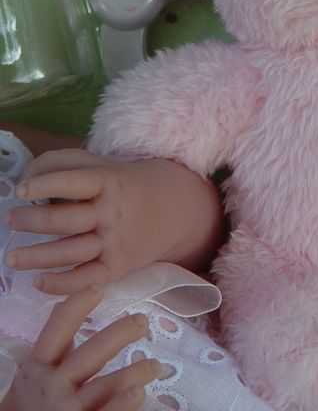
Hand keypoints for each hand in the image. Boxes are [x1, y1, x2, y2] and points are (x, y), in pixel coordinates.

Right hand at [0, 285, 159, 410]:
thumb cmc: (33, 402)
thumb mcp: (36, 371)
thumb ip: (55, 343)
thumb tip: (63, 303)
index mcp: (39, 366)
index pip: (57, 331)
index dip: (77, 307)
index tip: (98, 288)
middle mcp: (52, 387)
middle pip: (90, 355)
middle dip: (118, 335)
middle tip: (142, 321)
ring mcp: (65, 410)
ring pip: (104, 386)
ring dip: (133, 373)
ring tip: (155, 365)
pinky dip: (122, 404)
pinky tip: (138, 392)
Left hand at [3, 149, 187, 294]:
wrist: (171, 209)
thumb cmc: (122, 185)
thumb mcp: (99, 163)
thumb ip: (61, 163)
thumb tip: (27, 180)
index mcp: (108, 181)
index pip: (76, 181)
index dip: (48, 185)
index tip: (22, 189)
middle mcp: (112, 213)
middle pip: (67, 220)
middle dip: (33, 222)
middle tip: (10, 220)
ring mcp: (115, 242)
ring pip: (71, 253)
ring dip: (37, 257)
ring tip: (11, 257)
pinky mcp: (116, 267)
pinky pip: (85, 280)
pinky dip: (60, 285)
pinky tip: (38, 282)